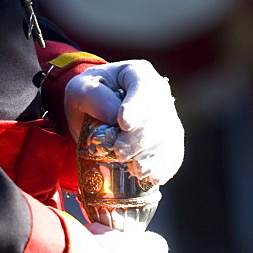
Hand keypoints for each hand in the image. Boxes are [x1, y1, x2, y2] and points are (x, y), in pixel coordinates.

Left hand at [64, 59, 183, 184]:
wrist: (94, 115)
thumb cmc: (89, 98)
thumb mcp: (79, 89)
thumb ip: (92, 96)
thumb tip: (114, 115)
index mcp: (139, 74)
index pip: (145, 88)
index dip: (137, 107)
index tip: (123, 123)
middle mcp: (159, 95)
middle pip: (159, 117)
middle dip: (140, 138)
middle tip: (119, 152)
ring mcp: (167, 118)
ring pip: (168, 138)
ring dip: (152, 157)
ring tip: (134, 169)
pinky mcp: (169, 142)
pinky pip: (173, 155)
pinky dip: (163, 168)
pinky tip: (151, 177)